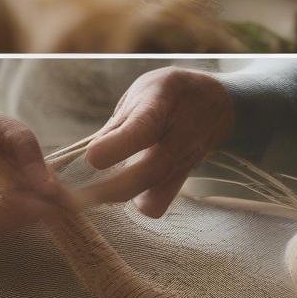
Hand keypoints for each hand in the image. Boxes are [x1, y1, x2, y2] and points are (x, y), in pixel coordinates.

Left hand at [82, 67, 234, 217]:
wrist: (218, 104)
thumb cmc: (168, 95)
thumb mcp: (142, 93)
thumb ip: (116, 125)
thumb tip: (87, 157)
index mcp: (161, 103)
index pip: (143, 128)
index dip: (116, 147)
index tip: (92, 158)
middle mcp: (178, 136)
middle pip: (147, 173)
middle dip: (108, 188)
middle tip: (78, 192)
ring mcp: (184, 162)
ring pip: (153, 196)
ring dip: (118, 198)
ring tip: (95, 192)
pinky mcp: (182, 180)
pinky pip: (158, 204)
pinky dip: (137, 203)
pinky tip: (124, 190)